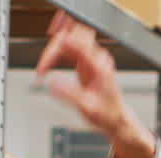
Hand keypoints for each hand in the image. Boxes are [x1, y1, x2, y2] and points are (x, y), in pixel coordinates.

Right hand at [35, 10, 155, 157]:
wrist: (116, 118)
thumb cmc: (107, 114)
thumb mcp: (87, 108)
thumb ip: (69, 94)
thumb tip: (52, 83)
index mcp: (99, 66)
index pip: (74, 43)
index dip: (56, 50)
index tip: (44, 66)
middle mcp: (97, 58)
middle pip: (72, 35)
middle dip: (55, 46)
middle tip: (44, 65)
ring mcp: (93, 58)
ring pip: (70, 38)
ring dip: (55, 49)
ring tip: (45, 67)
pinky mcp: (88, 61)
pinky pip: (70, 47)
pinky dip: (58, 53)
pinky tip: (50, 64)